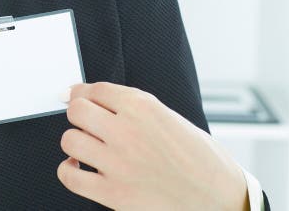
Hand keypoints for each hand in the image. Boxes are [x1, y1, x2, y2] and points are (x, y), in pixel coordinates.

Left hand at [56, 82, 248, 210]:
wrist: (221, 200)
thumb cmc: (202, 161)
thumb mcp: (171, 118)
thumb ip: (134, 108)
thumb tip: (99, 100)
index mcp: (143, 108)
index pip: (95, 89)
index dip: (83, 93)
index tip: (77, 96)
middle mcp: (127, 132)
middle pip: (77, 110)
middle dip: (78, 113)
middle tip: (84, 121)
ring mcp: (117, 163)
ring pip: (70, 140)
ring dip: (75, 141)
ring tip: (86, 145)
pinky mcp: (113, 193)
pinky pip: (70, 176)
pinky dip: (68, 169)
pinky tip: (78, 167)